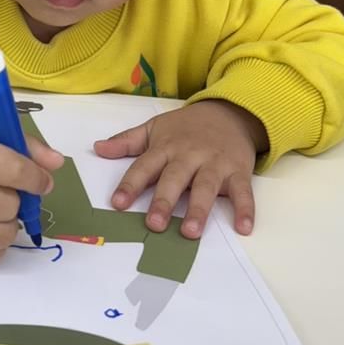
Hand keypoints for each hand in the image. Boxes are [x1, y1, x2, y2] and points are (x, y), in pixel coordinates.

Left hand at [93, 101, 267, 238]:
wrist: (230, 112)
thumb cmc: (187, 127)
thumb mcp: (155, 128)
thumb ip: (126, 141)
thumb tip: (97, 148)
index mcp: (166, 147)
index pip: (144, 166)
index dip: (131, 185)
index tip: (118, 203)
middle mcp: (190, 155)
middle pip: (175, 178)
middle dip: (165, 201)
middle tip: (155, 224)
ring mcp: (215, 163)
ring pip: (206, 187)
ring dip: (199, 209)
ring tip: (191, 232)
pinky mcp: (238, 171)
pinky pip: (243, 192)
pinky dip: (246, 209)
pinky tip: (244, 228)